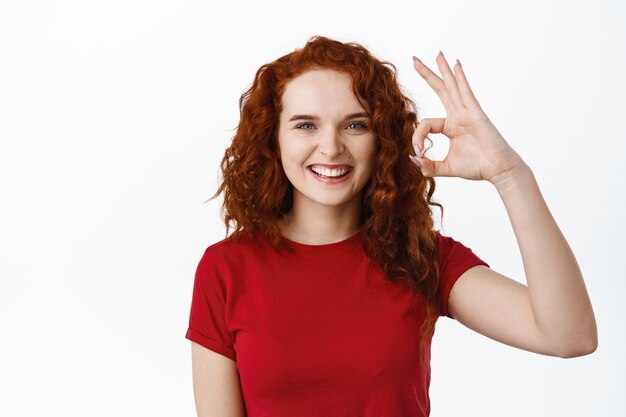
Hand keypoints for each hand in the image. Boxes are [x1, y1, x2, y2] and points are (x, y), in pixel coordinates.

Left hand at [410, 51, 524, 183]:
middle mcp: (458, 115)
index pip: (426, 124)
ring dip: (443, 70)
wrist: (497, 169)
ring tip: (437, 54)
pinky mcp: (475, 113)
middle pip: (440, 89)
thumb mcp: (446, 168)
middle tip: (414, 59)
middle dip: (427, 74)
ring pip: (452, 86)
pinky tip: (456, 64)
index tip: (417, 150)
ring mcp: (467, 112)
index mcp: (450, 126)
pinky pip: (465, 92)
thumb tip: (413, 161)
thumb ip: (429, 166)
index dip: (417, 136)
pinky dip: (460, 78)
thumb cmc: (477, 167)